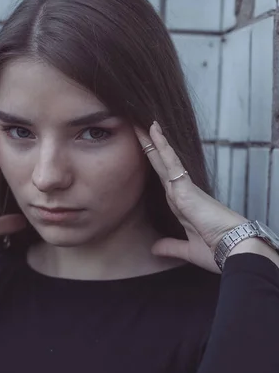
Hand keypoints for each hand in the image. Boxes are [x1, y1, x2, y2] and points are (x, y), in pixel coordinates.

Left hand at [135, 121, 248, 273]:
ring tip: (141, 122)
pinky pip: (171, 164)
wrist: (235, 251)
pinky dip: (162, 147)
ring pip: (164, 160)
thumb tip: (155, 249)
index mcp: (183, 206)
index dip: (154, 165)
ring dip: (152, 141)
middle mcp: (182, 194)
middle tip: (137, 127)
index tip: (144, 151)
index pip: (164, 180)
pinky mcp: (186, 189)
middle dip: (150, 148)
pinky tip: (154, 131)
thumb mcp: (188, 250)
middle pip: (161, 166)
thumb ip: (171, 247)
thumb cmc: (218, 250)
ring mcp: (185, 189)